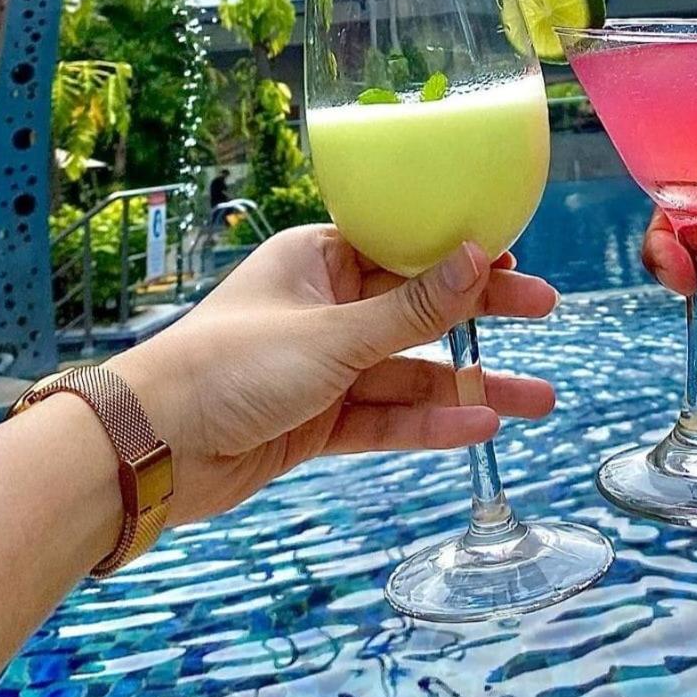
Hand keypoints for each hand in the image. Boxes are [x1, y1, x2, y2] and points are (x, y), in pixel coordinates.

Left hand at [112, 226, 556, 523]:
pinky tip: (480, 428)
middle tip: (545, 310)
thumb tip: (477, 255)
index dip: (460, 252)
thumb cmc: (229, 366)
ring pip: (410, 371)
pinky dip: (429, 424)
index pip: (405, 247)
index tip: (514, 256)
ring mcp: (324, 367)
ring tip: (537, 399)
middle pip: (418, 307)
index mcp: (319, 259)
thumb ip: (411, 309)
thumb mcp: (332, 336)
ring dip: (469, 384)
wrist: (151, 450)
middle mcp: (326, 307)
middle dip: (480, 314)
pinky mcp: (319, 420)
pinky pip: (386, 416)